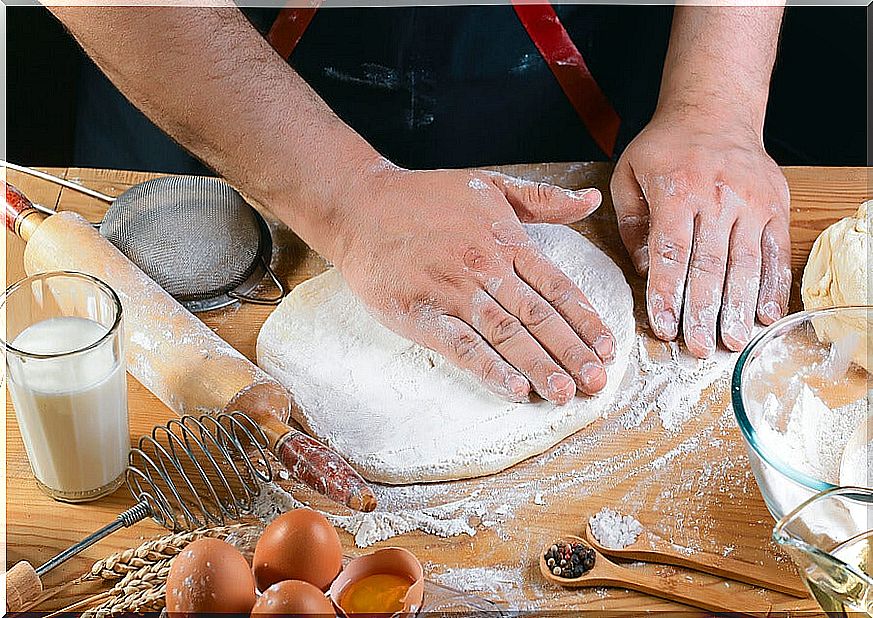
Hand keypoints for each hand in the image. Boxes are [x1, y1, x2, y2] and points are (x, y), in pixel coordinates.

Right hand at [332, 166, 614, 404]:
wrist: (360, 207)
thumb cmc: (424, 197)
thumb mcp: (489, 186)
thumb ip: (543, 199)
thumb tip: (591, 199)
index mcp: (505, 240)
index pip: (556, 286)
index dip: (585, 320)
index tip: (608, 348)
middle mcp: (485, 268)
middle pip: (538, 317)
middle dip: (571, 352)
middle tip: (596, 383)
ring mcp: (453, 293)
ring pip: (506, 336)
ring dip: (539, 367)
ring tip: (565, 394)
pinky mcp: (422, 315)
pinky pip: (462, 347)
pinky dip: (490, 369)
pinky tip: (514, 390)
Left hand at [611, 110, 790, 356]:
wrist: (715, 111)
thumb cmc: (664, 149)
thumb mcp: (629, 175)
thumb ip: (632, 225)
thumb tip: (646, 271)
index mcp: (677, 189)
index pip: (672, 252)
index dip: (668, 293)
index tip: (664, 327)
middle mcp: (717, 197)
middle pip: (710, 264)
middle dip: (703, 310)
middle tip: (698, 348)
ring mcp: (751, 202)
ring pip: (746, 263)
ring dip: (739, 307)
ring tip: (732, 341)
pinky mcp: (775, 206)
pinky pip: (776, 252)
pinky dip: (773, 286)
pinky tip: (765, 315)